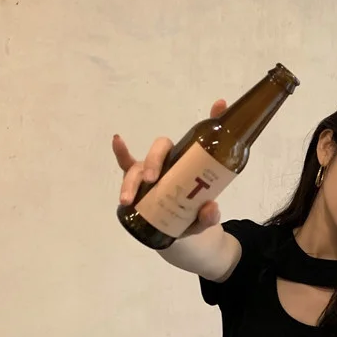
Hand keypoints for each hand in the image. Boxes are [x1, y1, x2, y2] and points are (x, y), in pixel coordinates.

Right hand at [112, 99, 227, 237]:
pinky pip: (125, 165)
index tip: (219, 105)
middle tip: (154, 180)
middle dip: (154, 161)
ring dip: (132, 179)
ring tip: (128, 198)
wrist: (176, 230)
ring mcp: (151, 171)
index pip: (201, 142)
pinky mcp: (137, 181)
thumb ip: (209, 216)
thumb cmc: (191, 218)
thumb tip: (210, 207)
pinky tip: (117, 141)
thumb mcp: (204, 219)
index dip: (212, 120)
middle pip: (161, 150)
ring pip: (139, 165)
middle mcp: (170, 163)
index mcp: (189, 167)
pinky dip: (120, 153)